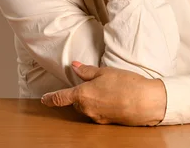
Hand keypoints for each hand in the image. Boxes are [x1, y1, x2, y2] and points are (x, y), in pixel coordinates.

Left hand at [41, 61, 166, 125]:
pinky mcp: (107, 122)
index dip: (50, 98)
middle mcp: (86, 109)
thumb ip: (87, 71)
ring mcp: (96, 117)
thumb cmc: (126, 84)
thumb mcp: (105, 72)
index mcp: (82, 95)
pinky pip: (98, 112)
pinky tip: (114, 98)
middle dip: (81, 94)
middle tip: (94, 84)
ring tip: (108, 89)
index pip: (60, 98)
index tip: (44, 98)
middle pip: (76, 103)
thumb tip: (74, 66)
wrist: (145, 102)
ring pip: (88, 108)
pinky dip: (102, 105)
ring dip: (93, 100)